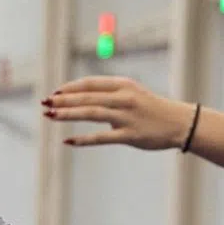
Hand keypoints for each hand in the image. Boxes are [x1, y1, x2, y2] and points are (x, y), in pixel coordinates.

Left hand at [42, 76, 195, 149]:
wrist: (180, 123)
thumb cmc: (152, 109)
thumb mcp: (132, 94)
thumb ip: (109, 94)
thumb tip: (82, 98)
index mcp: (124, 85)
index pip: (90, 83)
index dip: (70, 87)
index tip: (54, 92)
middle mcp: (124, 98)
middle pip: (87, 97)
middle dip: (63, 100)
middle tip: (44, 103)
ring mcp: (126, 117)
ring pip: (91, 113)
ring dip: (68, 114)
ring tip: (50, 116)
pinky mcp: (129, 135)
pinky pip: (101, 138)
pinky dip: (83, 139)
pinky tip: (67, 141)